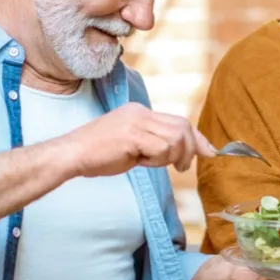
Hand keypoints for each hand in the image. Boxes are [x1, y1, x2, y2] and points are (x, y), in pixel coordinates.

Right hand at [55, 103, 217, 177]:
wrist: (71, 154)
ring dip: (170, 157)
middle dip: (190, 149)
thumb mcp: (132, 147)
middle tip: (182, 167)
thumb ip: (155, 146)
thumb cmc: (98, 155)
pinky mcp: (132, 134)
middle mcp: (140, 112)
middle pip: (183, 127)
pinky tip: (140, 163)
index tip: (209, 152)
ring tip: (150, 163)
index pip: (179, 121)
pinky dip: (157, 160)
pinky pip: (161, 148)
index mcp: (140, 112)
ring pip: (175, 139)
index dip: (197, 138)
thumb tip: (183, 154)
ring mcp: (136, 121)